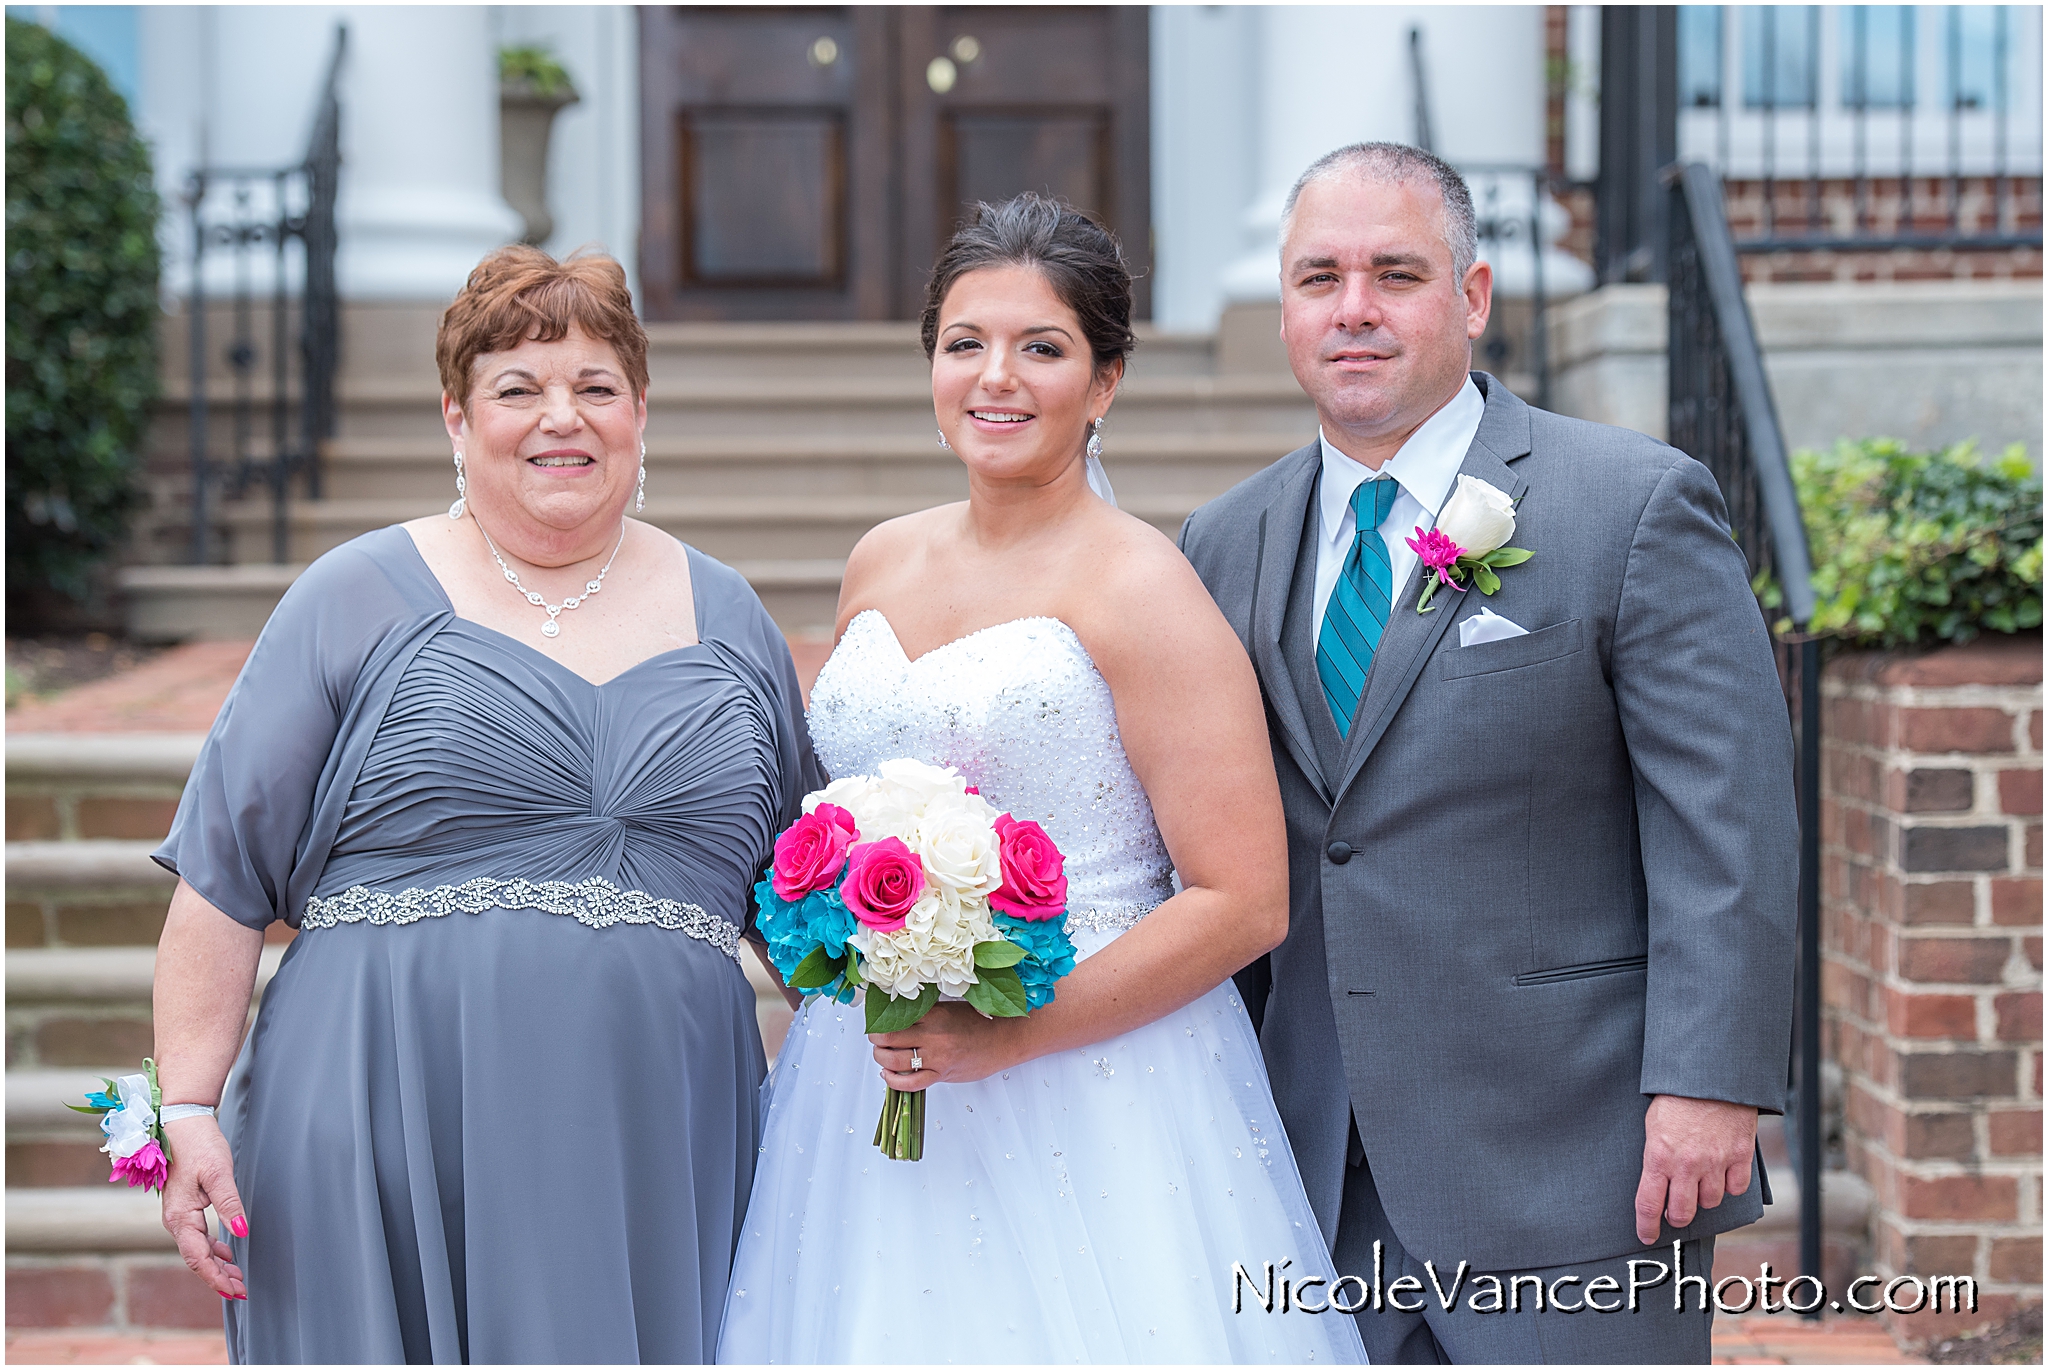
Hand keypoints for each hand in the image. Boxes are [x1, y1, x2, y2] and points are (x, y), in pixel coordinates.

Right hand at [161, 1115, 248, 1299]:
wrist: (183, 1124)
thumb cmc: (200, 1145)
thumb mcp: (219, 1174)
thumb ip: (230, 1205)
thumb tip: (241, 1234)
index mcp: (181, 1217)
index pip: (198, 1258)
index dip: (216, 1277)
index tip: (236, 1290)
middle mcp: (175, 1220)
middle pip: (196, 1259)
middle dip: (218, 1277)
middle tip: (242, 1290)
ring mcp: (178, 1215)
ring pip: (197, 1250)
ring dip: (217, 1265)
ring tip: (238, 1277)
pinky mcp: (185, 1208)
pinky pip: (197, 1237)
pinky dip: (213, 1249)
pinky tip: (227, 1253)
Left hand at [870, 1002, 1017, 1090]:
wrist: (1006, 1039)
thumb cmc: (981, 1021)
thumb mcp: (950, 1007)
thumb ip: (926, 1012)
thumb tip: (898, 1014)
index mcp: (933, 1014)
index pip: (894, 1017)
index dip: (879, 1020)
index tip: (876, 1021)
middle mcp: (932, 1036)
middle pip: (888, 1038)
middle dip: (875, 1039)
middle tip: (874, 1038)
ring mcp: (937, 1057)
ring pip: (894, 1061)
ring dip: (881, 1059)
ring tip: (880, 1054)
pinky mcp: (942, 1075)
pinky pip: (911, 1083)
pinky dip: (894, 1081)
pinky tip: (888, 1075)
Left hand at [1635, 1094, 1757, 1244]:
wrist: (1711, 1075)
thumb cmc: (1676, 1096)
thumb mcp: (1652, 1124)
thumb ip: (1656, 1155)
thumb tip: (1656, 1182)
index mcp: (1658, 1156)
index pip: (1649, 1203)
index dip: (1647, 1225)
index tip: (1646, 1236)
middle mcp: (1687, 1165)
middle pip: (1682, 1212)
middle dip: (1677, 1217)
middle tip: (1676, 1211)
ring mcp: (1715, 1162)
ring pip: (1710, 1202)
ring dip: (1704, 1198)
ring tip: (1699, 1182)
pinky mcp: (1740, 1156)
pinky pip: (1736, 1188)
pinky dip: (1730, 1186)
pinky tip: (1723, 1174)